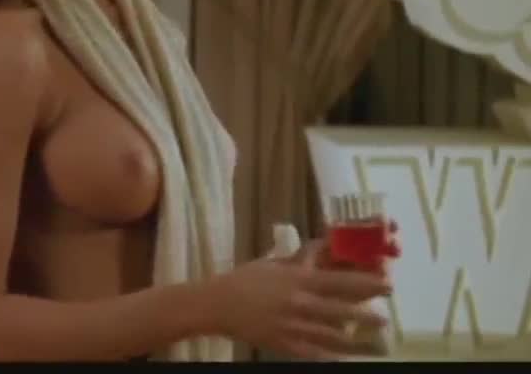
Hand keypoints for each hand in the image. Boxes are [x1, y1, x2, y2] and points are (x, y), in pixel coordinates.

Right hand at [210, 241, 392, 360]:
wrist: (217, 305)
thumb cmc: (245, 279)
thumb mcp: (273, 263)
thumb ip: (300, 259)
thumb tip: (322, 246)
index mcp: (297, 280)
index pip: (340, 282)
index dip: (366, 284)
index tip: (387, 285)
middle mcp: (300, 304)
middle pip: (342, 311)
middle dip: (367, 316)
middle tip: (385, 319)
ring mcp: (293, 327)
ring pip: (333, 336)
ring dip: (356, 340)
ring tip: (375, 343)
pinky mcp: (285, 345)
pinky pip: (314, 353)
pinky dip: (331, 356)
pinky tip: (345, 358)